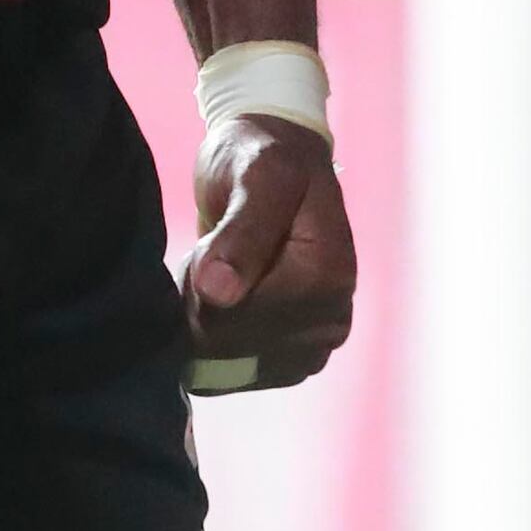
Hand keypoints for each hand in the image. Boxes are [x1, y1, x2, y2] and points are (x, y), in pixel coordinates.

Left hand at [185, 114, 356, 390]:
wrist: (280, 159)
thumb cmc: (264, 158)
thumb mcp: (256, 174)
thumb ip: (241, 231)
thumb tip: (218, 292)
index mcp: (327, 277)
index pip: (235, 318)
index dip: (200, 287)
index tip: (205, 248)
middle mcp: (331, 321)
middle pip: (232, 346)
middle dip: (202, 306)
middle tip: (207, 257)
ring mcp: (316, 344)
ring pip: (231, 363)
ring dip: (207, 323)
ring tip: (218, 274)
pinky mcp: (297, 356)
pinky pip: (240, 371)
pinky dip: (218, 341)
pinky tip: (222, 302)